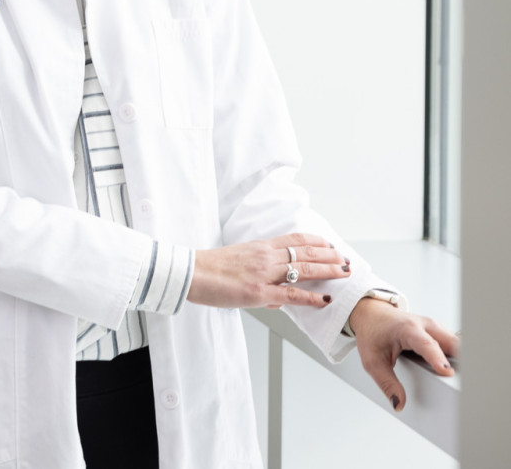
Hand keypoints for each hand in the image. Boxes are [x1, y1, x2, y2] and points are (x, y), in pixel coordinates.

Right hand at [186, 233, 349, 309]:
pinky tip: (325, 299)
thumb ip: (260, 275)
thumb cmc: (210, 268)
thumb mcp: (238, 263)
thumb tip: (278, 297)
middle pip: (304, 252)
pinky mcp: (259, 292)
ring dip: (327, 271)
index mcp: (259, 247)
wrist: (191, 273)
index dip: (316, 241)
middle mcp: (265, 256)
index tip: (330, 245)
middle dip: (329, 256)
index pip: (294, 239)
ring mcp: (264, 273)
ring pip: (303, 269)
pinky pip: (291, 294)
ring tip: (344, 273)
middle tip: (346, 260)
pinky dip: (311, 297)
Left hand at [348, 298, 458, 411]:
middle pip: (450, 343)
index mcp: (407, 329)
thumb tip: (399, 404)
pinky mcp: (438, 332)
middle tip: (469, 381)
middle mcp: (424, 326)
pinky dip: (460, 357)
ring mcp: (434, 328)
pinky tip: (463, 371)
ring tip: (470, 379)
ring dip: (463, 359)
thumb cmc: (372, 333)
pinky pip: (455, 345)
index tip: (447, 371)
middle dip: (461, 360)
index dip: (437, 358)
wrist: (371, 314)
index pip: (426, 344)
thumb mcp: (372, 360)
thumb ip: (386, 382)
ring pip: (456, 344)